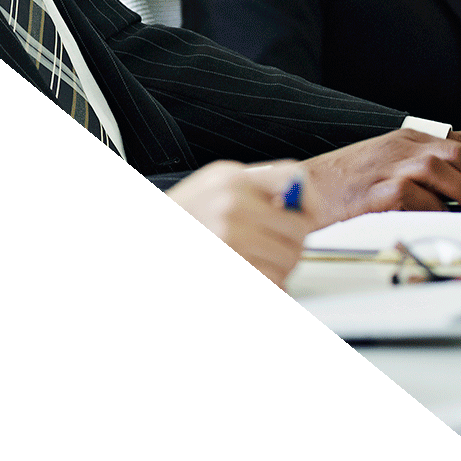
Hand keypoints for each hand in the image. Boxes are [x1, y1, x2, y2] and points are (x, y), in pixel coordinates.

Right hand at [166, 160, 312, 284]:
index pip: (293, 179)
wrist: (151, 238)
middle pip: (298, 228)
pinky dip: (273, 282)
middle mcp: (233, 205)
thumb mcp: (214, 184)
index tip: (307, 215)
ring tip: (265, 262)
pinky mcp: (233, 260)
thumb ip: (255, 186)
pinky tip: (260, 273)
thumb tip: (298, 201)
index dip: (309, 200)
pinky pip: (273, 279)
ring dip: (284, 267)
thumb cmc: (186, 212)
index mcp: (233, 179)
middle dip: (296, 243)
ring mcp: (230, 237)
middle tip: (283, 247)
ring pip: (289, 258)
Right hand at [297, 130, 460, 224]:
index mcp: (405, 139)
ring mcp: (389, 167)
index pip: (458, 150)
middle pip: (456, 157)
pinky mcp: (378, 191)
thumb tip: (455, 193)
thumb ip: (417, 169)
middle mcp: (399, 149)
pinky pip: (417, 198)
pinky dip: (436, 211)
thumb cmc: (343, 182)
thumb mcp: (384, 163)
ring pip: (441, 172)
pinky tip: (444, 222)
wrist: (306, 190)